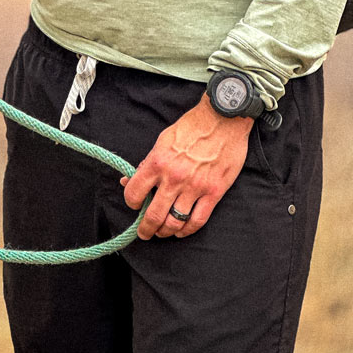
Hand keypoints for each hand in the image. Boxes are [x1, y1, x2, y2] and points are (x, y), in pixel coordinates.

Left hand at [121, 93, 251, 238]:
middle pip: (154, 215)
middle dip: (146, 228)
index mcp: (158, 161)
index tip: (134, 204)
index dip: (131, 202)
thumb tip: (130, 179)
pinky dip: (187, 231)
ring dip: (165, 232)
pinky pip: (198, 220)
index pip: (135, 192)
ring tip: (162, 232)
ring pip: (175, 222)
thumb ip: (148, 162)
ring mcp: (195, 187)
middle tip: (144, 233)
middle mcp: (174, 177)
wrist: (223, 119)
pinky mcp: (214, 192)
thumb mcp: (163, 139)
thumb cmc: (192, 126)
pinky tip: (182, 231)